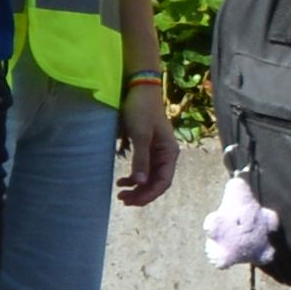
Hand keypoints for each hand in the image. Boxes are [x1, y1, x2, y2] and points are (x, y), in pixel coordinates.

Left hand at [116, 83, 177, 207]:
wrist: (140, 89)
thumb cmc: (141, 110)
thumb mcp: (140, 135)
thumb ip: (141, 160)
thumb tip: (140, 183)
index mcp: (169, 153)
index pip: (163, 182)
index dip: (149, 194)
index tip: (132, 201)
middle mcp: (166, 155)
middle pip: (156, 183)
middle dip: (141, 194)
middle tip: (122, 199)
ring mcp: (157, 152)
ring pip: (149, 178)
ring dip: (137, 188)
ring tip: (120, 193)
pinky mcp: (147, 148)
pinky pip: (143, 169)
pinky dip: (134, 177)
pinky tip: (122, 180)